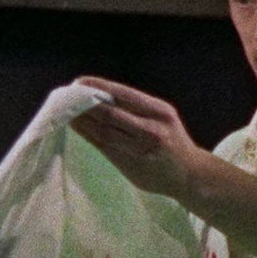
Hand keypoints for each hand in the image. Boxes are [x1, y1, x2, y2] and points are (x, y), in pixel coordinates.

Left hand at [70, 76, 201, 198]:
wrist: (190, 175)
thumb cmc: (172, 141)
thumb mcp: (164, 117)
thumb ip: (137, 108)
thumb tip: (99, 96)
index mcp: (160, 112)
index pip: (123, 95)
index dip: (98, 87)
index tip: (79, 82)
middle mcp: (152, 129)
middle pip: (111, 114)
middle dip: (85, 104)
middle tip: (66, 97)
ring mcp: (142, 149)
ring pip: (104, 131)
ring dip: (82, 121)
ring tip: (66, 111)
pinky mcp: (132, 166)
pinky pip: (105, 147)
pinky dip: (89, 135)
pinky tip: (78, 127)